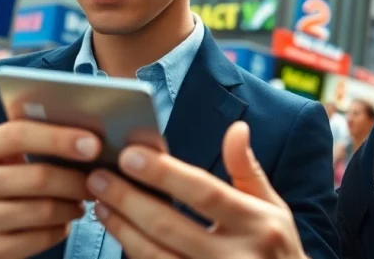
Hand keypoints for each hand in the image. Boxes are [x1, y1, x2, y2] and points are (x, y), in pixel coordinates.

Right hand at [0, 120, 101, 258]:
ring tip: (81, 202)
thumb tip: (86, 137)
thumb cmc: (1, 186)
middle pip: (38, 177)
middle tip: (97, 181)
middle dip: (76, 179)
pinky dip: (61, 229)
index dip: (59, 138)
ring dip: (73, 206)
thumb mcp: (4, 159)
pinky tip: (63, 223)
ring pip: (44, 210)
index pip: (18, 134)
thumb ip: (32, 141)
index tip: (94, 144)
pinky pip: (42, 238)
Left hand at [88, 121, 307, 258]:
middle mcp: (236, 257)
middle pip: (170, 225)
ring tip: (100, 203)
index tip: (130, 154)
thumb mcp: (273, 207)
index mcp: (257, 224)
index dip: (165, 174)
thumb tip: (236, 128)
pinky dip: (134, 252)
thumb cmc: (275, 246)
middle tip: (98, 177)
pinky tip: (118, 232)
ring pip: (155, 255)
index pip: (204, 193)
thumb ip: (247, 169)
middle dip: (129, 199)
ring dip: (122, 228)